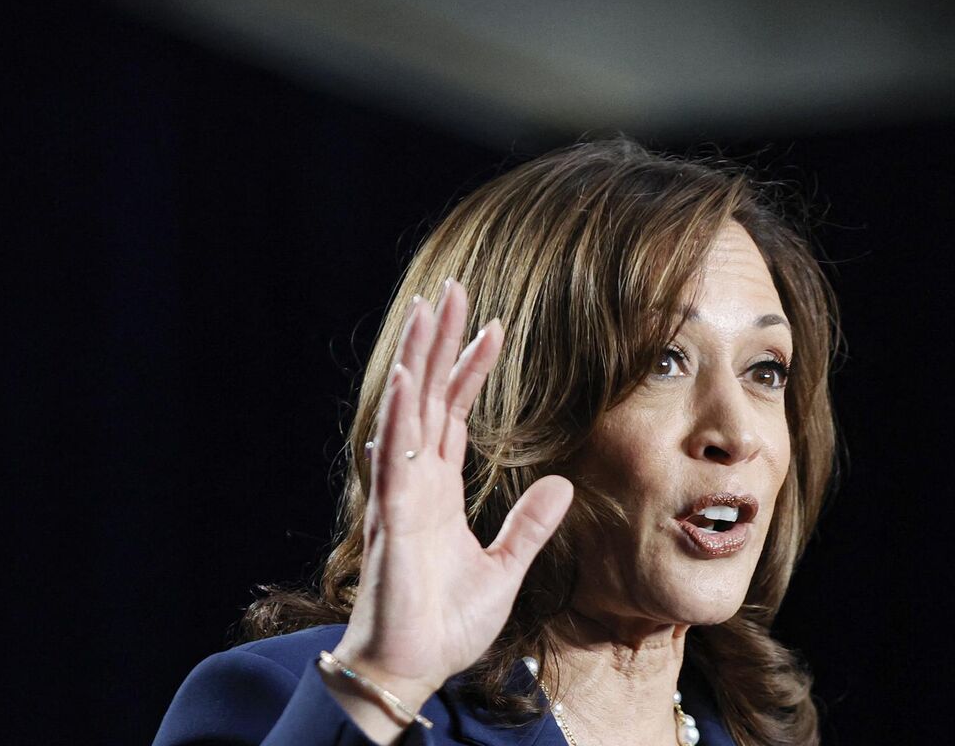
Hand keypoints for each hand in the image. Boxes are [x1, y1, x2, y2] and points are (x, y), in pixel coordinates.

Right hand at [327, 280, 573, 723]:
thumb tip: (561, 484)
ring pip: (408, 412)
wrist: (415, 665)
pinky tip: (406, 382)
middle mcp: (415, 481)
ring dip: (417, 361)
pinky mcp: (393, 520)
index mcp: (436, 489)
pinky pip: (394, 461)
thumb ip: (529, 526)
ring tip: (426, 310)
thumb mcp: (504, 568)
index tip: (494, 326)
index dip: (470, 368)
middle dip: (440, 342)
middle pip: (428, 395)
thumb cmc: (446, 622)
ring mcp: (400, 495)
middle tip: (452, 288)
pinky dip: (399, 421)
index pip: (454, 412)